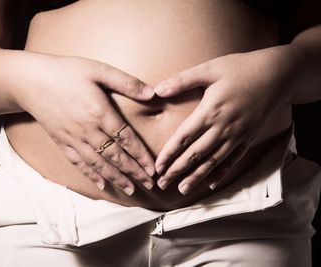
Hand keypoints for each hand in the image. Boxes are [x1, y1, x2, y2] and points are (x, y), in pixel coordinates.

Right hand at [17, 55, 155, 194]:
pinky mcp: (62, 142)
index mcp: (101, 113)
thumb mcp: (98, 70)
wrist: (30, 81)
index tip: (153, 168)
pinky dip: (91, 175)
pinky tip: (101, 185)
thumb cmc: (66, 72)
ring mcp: (74, 139)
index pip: (127, 139)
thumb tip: (152, 92)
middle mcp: (89, 131)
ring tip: (131, 190)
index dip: (141, 155)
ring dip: (116, 178)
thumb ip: (126, 82)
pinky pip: (79, 163)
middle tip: (149, 185)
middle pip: (116, 156)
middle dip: (134, 172)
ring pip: (99, 164)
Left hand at [154, 46, 296, 193]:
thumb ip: (183, 80)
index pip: (184, 138)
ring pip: (213, 161)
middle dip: (177, 170)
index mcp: (210, 111)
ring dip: (196, 177)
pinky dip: (222, 173)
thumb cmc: (241, 68)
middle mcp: (223, 127)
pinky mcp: (249, 137)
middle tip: (162, 184)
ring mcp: (237, 135)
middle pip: (195, 154)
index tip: (157, 168)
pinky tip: (211, 183)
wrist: (278, 74)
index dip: (169, 154)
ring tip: (182, 190)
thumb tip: (158, 90)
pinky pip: (233, 160)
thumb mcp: (209, 68)